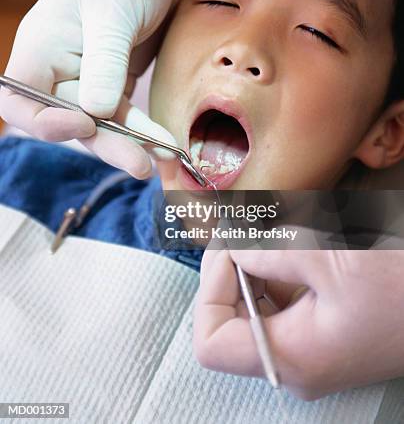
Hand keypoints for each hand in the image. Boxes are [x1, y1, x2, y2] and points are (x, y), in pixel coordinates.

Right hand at [0, 0, 204, 176]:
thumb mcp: (115, 13)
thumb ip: (104, 63)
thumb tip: (96, 113)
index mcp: (43, 46)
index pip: (18, 99)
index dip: (43, 122)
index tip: (84, 123)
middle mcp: (60, 65)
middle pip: (68, 119)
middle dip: (103, 142)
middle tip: (139, 164)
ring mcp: (90, 74)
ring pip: (100, 121)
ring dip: (128, 142)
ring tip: (158, 159)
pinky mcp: (117, 78)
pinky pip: (124, 112)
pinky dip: (142, 128)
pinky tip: (163, 141)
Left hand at [194, 246, 403, 399]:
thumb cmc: (397, 288)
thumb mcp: (327, 261)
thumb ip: (267, 252)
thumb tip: (230, 244)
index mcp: (291, 357)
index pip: (211, 343)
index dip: (211, 291)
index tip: (230, 251)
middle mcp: (293, 364)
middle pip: (229, 323)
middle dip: (229, 271)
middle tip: (239, 231)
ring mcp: (306, 352)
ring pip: (252, 311)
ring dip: (251, 268)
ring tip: (263, 233)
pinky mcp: (318, 336)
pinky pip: (278, 306)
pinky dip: (274, 273)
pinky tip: (287, 247)